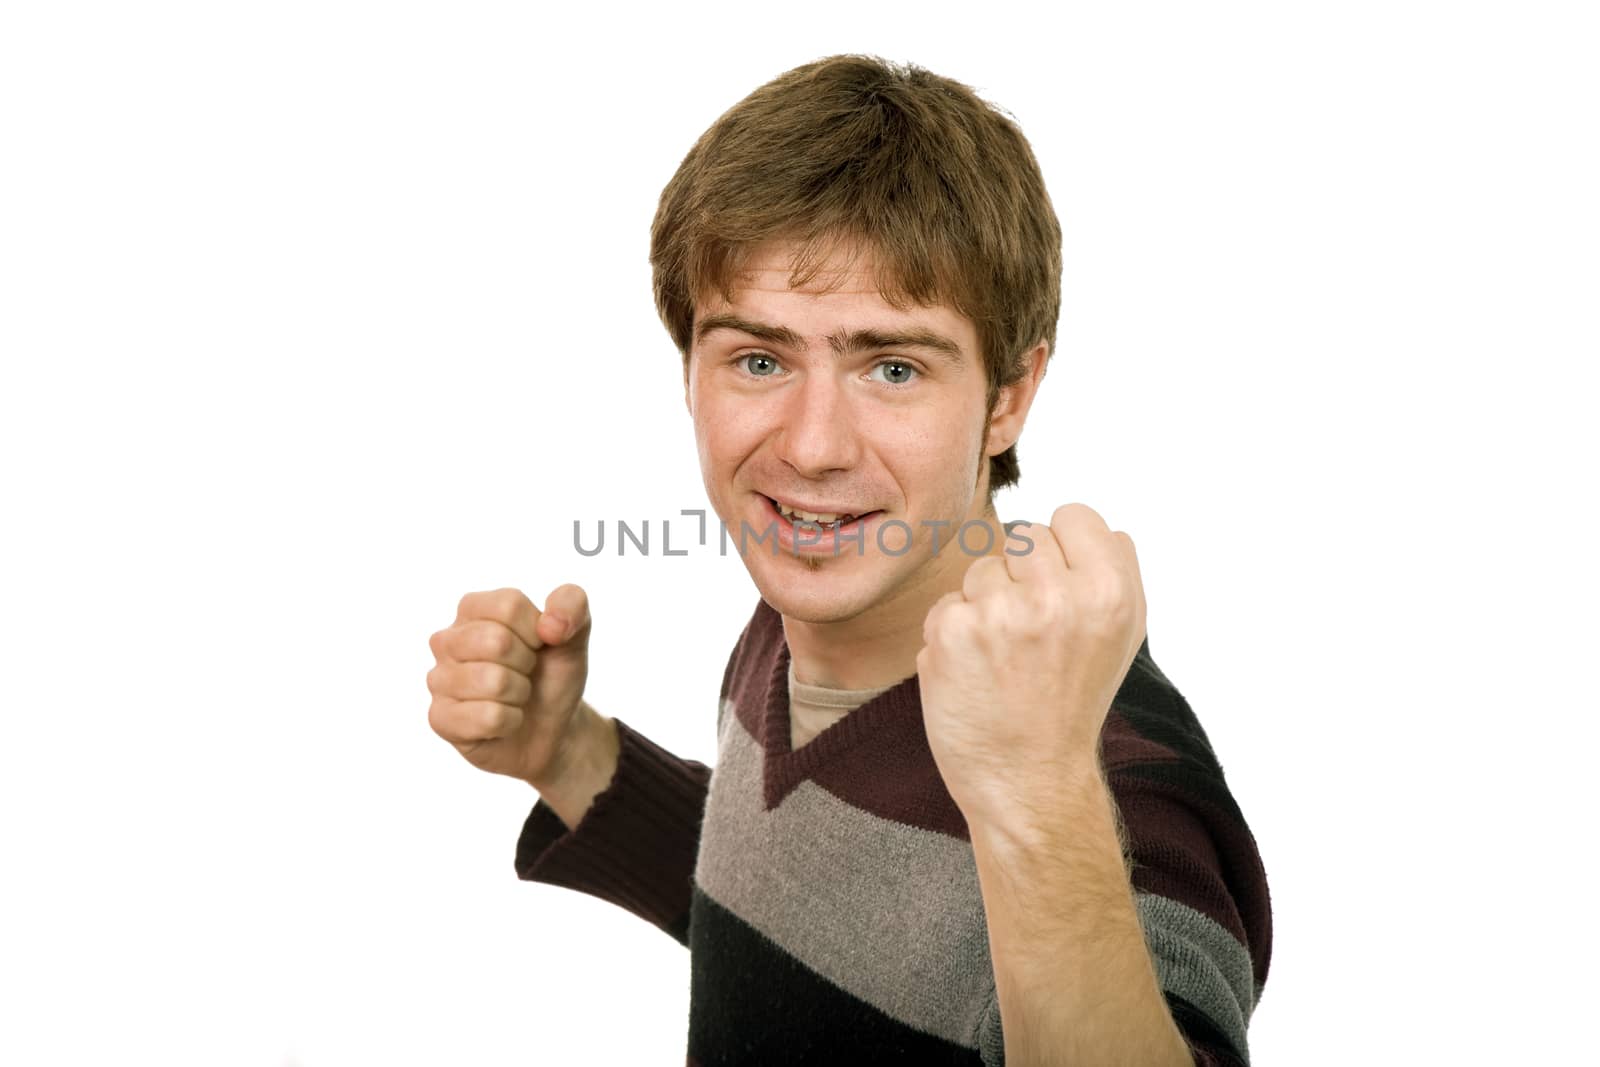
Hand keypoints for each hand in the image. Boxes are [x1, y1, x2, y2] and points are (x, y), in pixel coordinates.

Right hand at [427, 584, 592, 786]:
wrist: (552, 728)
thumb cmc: (552, 675)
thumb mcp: (574, 635)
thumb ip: (572, 604)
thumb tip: (550, 624)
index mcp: (473, 608)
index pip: (508, 605)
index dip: (537, 631)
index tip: (537, 645)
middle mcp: (446, 640)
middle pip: (496, 641)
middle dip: (527, 663)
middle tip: (526, 673)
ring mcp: (438, 680)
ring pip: (494, 681)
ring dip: (520, 694)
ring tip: (514, 696)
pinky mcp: (440, 719)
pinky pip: (489, 717)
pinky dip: (511, 721)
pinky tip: (504, 721)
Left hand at [916, 504, 1146, 828]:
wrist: (1029, 781)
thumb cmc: (1074, 702)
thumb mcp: (1123, 637)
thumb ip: (1114, 570)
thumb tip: (1091, 524)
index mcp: (1110, 591)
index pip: (1073, 515)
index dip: (1063, 550)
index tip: (1060, 591)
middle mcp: (1057, 596)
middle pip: (1024, 534)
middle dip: (1022, 576)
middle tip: (1031, 634)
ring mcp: (1000, 612)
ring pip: (982, 567)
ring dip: (986, 604)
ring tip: (1005, 659)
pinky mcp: (951, 631)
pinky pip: (947, 603)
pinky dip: (954, 635)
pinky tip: (974, 674)